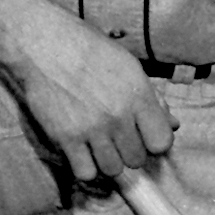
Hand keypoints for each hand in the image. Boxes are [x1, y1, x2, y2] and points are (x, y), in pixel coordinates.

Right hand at [9, 13, 175, 185]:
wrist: (41, 43)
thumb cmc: (86, 48)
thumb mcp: (127, 65)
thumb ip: (151, 97)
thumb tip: (173, 123)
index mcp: (138, 94)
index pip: (162, 143)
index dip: (153, 141)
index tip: (142, 134)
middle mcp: (117, 114)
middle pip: (137, 159)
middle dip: (128, 150)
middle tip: (115, 136)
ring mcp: (91, 128)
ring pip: (113, 169)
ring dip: (107, 160)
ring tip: (98, 144)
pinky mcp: (65, 137)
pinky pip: (85, 172)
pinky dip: (84, 165)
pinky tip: (81, 150)